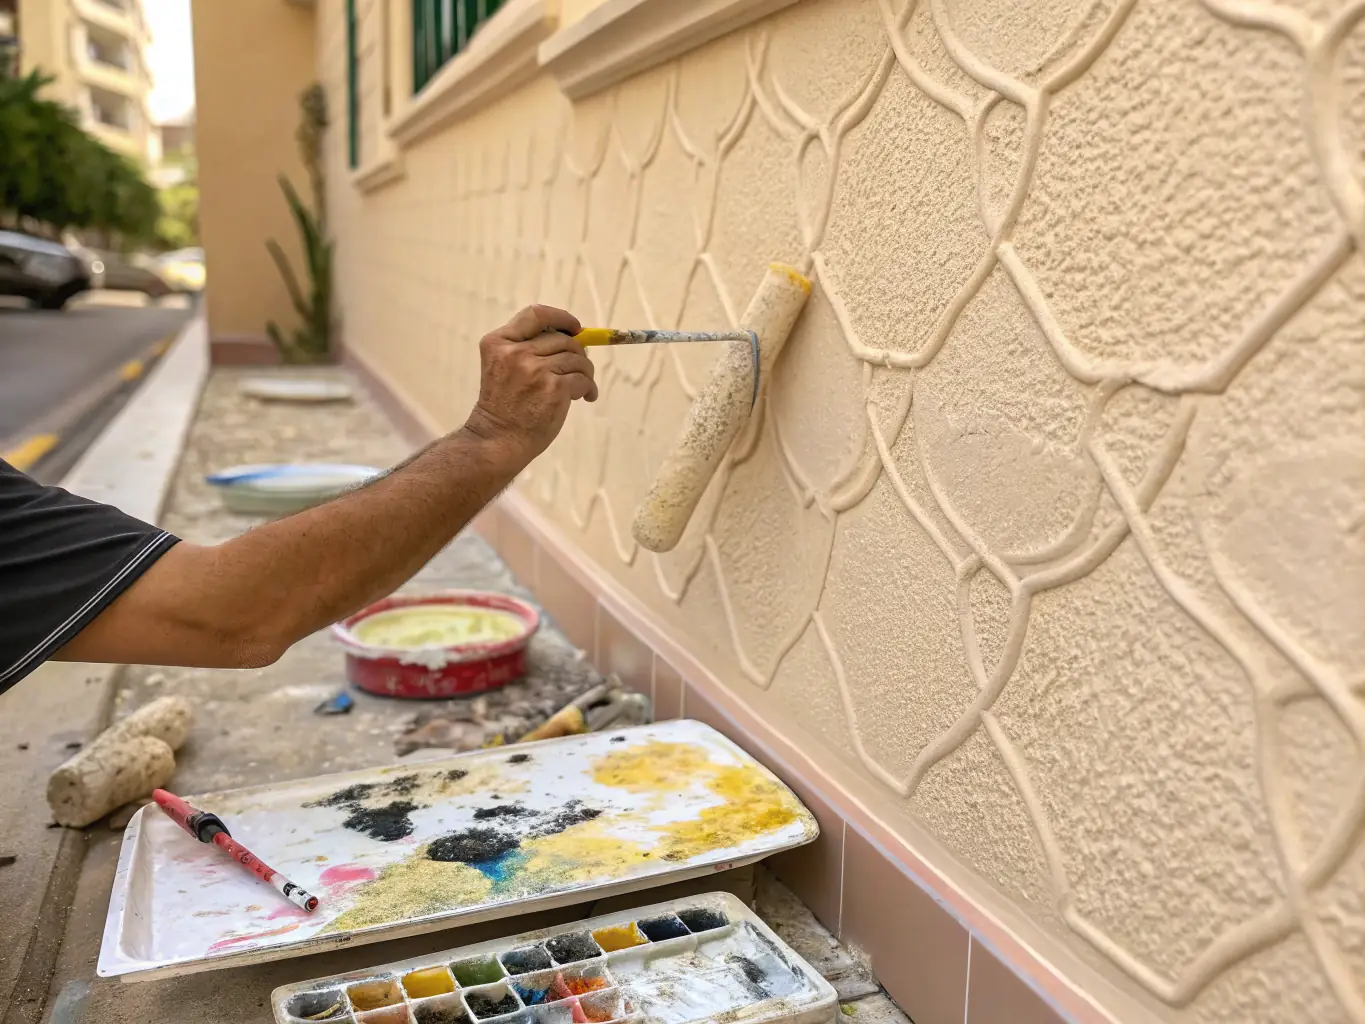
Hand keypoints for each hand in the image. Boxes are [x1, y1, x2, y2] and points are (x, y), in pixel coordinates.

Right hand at [462, 304, 597, 462]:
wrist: (498, 440)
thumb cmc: (503, 405)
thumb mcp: (503, 366)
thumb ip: (526, 348)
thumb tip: (572, 337)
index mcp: (498, 342)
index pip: (536, 314)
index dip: (561, 318)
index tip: (575, 327)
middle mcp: (516, 352)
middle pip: (562, 339)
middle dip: (577, 353)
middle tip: (579, 369)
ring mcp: (535, 370)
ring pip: (577, 359)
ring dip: (585, 372)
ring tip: (581, 387)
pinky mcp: (554, 389)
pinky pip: (583, 379)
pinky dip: (589, 388)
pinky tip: (586, 397)